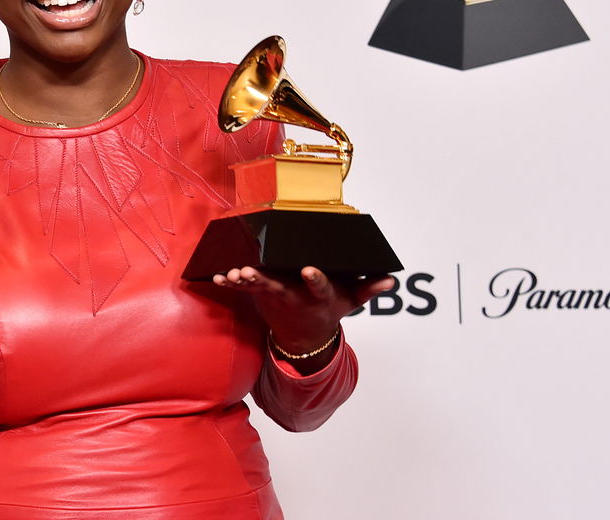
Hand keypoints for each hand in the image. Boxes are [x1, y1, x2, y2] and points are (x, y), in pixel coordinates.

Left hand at [213, 265, 393, 369]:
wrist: (306, 339)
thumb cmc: (329, 311)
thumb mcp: (351, 302)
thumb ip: (369, 289)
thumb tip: (391, 280)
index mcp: (319, 295)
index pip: (319, 285)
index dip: (315, 278)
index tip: (309, 269)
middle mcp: (297, 296)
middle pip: (280, 287)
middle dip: (265, 280)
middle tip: (250, 272)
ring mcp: (278, 297)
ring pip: (259, 288)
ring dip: (245, 281)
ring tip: (233, 274)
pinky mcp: (263, 297)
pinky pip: (245, 289)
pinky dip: (231, 283)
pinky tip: (218, 277)